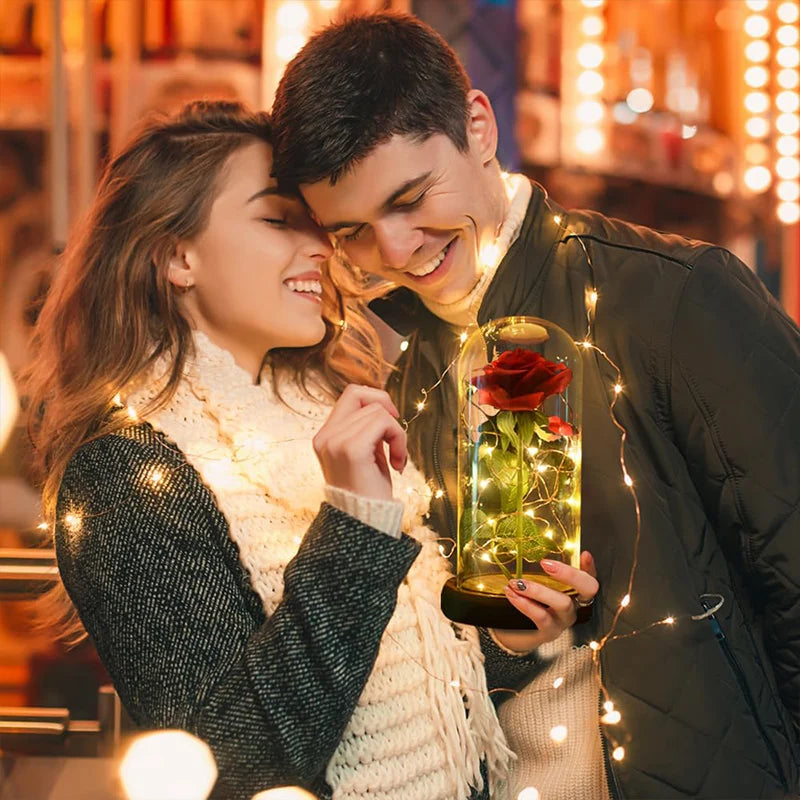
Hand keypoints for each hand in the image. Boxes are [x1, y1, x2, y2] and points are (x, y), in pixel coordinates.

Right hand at [313, 384, 406, 500]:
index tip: (389, 423)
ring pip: (378, 411)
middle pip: (365, 398)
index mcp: (325, 436)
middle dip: (389, 417)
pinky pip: (384, 423)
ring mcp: (335, 442)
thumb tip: (384, 405)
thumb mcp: (365, 453)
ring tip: (396, 459)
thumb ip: (365, 429)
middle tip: (394, 443)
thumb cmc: (368, 491)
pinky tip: (397, 463)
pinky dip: (398, 439)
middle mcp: (325, 436)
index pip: (351, 394)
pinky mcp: (351, 449)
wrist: (364, 523)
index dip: (376, 399)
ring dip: (397, 434)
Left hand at [491, 551, 598, 652]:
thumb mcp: (537, 583)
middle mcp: (576, 605)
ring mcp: (565, 620)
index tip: (584, 554)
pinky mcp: (550, 632)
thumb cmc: (529, 601)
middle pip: (587, 589)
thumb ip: (539, 569)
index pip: (590, 576)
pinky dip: (525, 604)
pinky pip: (541, 617)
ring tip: (517, 582)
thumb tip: (526, 546)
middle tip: (545, 563)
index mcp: (576, 591)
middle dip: (569, 574)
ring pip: (563, 603)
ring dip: (538, 590)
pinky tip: (512, 594)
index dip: (590, 567)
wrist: (516, 631)